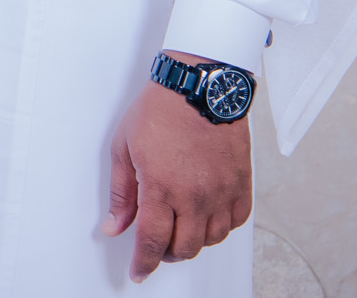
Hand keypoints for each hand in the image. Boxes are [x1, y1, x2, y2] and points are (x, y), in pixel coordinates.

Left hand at [101, 54, 253, 282]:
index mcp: (161, 186)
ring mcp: (221, 190)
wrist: (199, 84)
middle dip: (166, 254)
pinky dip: (220, 226)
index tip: (138, 272)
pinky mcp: (242, 183)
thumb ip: (120, 193)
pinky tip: (207, 215)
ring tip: (180, 226)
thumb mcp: (124, 147)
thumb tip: (114, 226)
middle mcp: (194, 195)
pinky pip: (235, 221)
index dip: (143, 263)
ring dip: (193, 241)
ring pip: (210, 239)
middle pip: (183, 248)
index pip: (151, 241)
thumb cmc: (159, 109)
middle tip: (157, 245)